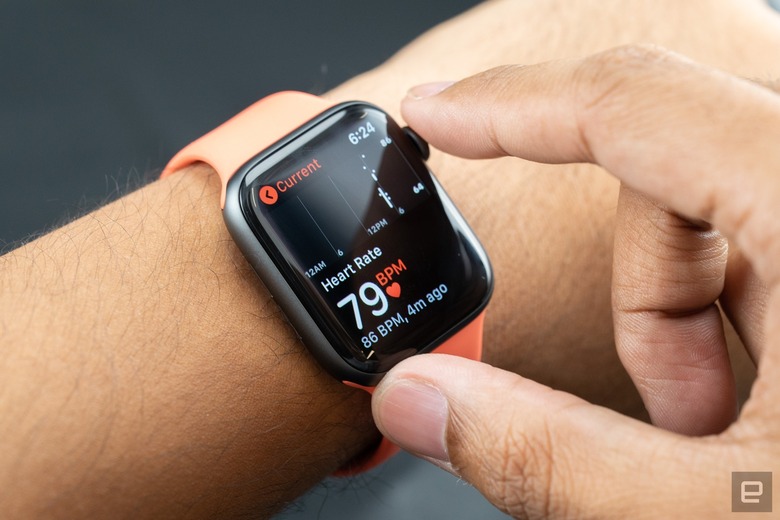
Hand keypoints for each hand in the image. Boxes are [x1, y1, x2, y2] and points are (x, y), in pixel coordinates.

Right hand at [372, 45, 779, 517]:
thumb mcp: (713, 512)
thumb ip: (549, 455)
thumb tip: (415, 399)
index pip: (632, 101)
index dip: (509, 105)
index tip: (435, 114)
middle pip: (673, 172)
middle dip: (636, 293)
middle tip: (652, 405)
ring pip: (721, 211)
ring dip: (683, 320)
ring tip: (709, 428)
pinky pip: (769, 237)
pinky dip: (731, 318)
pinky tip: (749, 410)